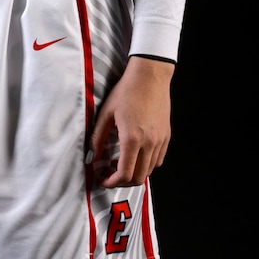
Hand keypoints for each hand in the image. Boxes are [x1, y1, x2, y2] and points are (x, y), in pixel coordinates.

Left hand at [87, 55, 173, 186]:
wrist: (150, 76)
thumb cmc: (127, 91)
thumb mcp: (106, 114)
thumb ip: (97, 138)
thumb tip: (92, 157)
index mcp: (132, 139)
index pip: (124, 174)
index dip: (112, 182)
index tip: (104, 180)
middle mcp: (149, 143)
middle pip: (138, 177)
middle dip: (122, 182)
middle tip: (110, 176)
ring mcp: (160, 140)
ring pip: (149, 170)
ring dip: (135, 174)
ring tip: (122, 165)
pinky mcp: (166, 136)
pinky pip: (158, 160)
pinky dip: (147, 165)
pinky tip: (136, 156)